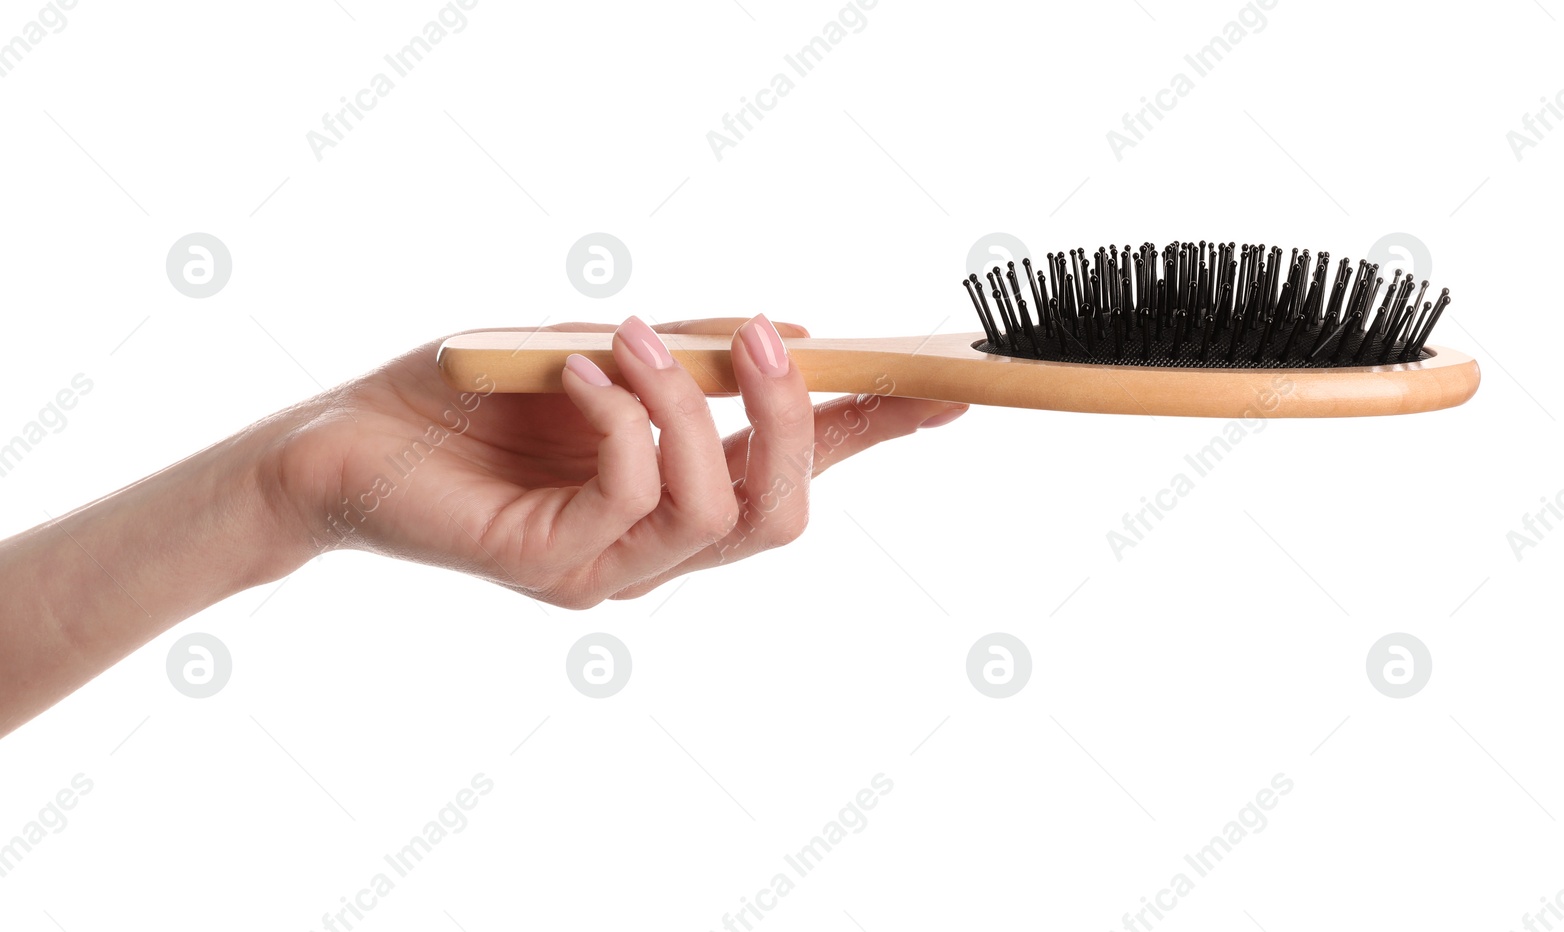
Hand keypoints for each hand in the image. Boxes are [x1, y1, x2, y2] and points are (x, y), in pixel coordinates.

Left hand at [270, 316, 966, 607]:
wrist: (340, 440)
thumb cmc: (467, 398)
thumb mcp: (595, 351)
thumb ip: (687, 356)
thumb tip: (791, 332)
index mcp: (679, 494)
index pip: (801, 473)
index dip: (877, 433)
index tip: (947, 386)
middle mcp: (656, 548)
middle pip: (784, 516)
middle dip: (796, 419)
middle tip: (759, 338)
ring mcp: (607, 569)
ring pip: (715, 512)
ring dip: (690, 406)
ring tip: (628, 337)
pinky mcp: (549, 567)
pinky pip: (629, 494)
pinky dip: (619, 414)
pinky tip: (576, 368)